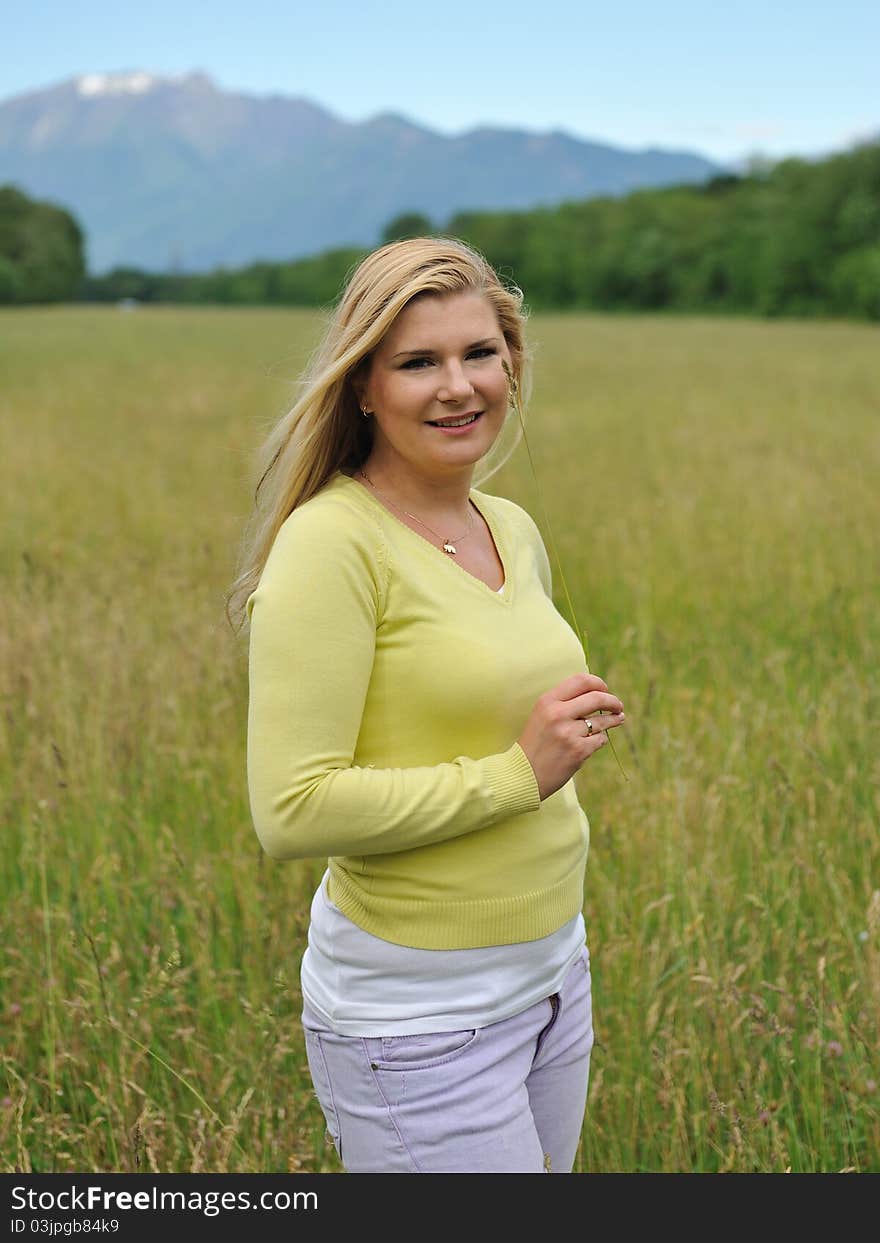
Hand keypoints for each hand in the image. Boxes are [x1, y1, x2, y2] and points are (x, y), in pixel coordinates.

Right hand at [517, 672, 625, 800]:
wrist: (522, 775)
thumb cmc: (534, 744)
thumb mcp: (541, 716)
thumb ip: (563, 703)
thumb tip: (595, 693)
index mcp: (547, 701)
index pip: (580, 680)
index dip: (598, 683)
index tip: (605, 689)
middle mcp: (558, 714)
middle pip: (597, 698)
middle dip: (613, 701)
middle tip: (618, 705)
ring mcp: (569, 733)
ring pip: (602, 721)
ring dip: (614, 720)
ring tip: (618, 719)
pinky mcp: (578, 751)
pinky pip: (600, 740)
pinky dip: (599, 740)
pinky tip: (593, 742)